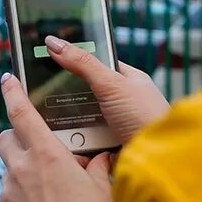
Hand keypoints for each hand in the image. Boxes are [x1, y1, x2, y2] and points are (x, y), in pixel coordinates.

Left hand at [0, 73, 113, 201]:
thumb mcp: (102, 189)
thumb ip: (97, 169)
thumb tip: (100, 160)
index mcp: (46, 154)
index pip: (21, 113)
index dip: (12, 93)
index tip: (7, 80)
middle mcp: (21, 169)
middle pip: (6, 140)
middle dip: (16, 139)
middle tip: (34, 149)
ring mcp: (8, 194)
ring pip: (9, 174)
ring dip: (23, 177)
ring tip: (47, 196)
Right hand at [41, 35, 169, 144]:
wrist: (157, 159)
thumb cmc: (145, 116)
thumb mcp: (111, 84)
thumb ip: (83, 63)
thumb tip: (54, 42)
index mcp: (129, 80)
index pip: (98, 64)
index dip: (76, 62)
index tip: (51, 60)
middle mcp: (123, 101)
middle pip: (87, 93)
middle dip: (68, 95)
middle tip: (44, 93)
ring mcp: (117, 124)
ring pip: (84, 117)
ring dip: (70, 120)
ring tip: (48, 117)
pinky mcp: (110, 145)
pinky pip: (86, 138)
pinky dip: (76, 139)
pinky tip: (62, 138)